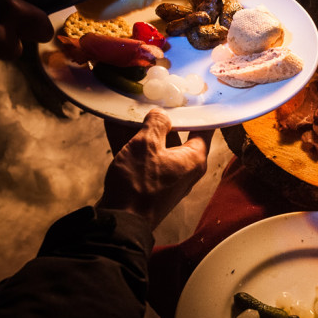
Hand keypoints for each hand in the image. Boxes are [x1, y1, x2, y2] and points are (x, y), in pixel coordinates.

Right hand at [97, 108, 211, 228]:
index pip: (204, 128)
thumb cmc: (139, 185)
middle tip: (153, 96)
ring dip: (140, 128)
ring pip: (155, 145)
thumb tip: (161, 114)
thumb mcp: (146, 145)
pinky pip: (141, 157)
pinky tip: (113, 123)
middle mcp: (184, 168)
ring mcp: (165, 177)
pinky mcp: (147, 183)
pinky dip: (130, 142)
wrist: (119, 223)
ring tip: (128, 107)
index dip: (197, 111)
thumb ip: (156, 124)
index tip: (189, 95)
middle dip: (161, 118)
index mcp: (194, 159)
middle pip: (176, 136)